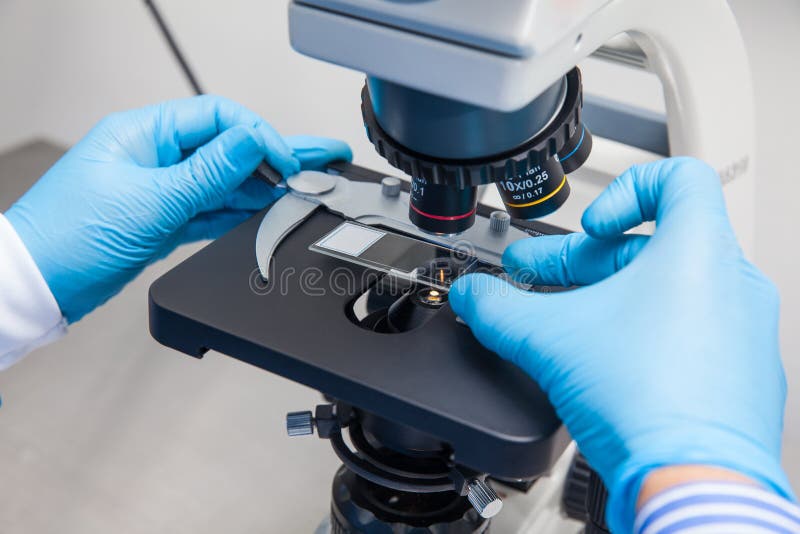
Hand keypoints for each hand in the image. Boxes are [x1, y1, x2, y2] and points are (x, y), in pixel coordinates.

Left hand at [5, 95, 350, 322]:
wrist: (40, 286)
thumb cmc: (69, 237)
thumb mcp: (151, 199)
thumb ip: (210, 172)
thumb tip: (254, 142)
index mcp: (145, 134)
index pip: (219, 119)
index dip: (260, 137)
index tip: (288, 161)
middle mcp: (156, 157)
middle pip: (230, 148)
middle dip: (278, 154)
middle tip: (324, 157)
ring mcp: (162, 189)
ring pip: (226, 181)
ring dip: (265, 186)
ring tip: (307, 185)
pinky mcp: (164, 220)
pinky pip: (213, 209)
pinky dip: (241, 212)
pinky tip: (270, 211)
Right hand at [449, 158, 792, 531]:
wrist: (692, 485)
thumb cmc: (648, 403)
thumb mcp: (547, 338)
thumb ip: (498, 307)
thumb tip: (473, 296)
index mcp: (699, 254)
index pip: (679, 178)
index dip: (623, 191)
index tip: (590, 228)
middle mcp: (732, 286)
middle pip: (651, 246)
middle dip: (583, 262)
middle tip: (537, 280)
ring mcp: (741, 334)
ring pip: (669, 293)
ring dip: (609, 299)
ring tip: (561, 324)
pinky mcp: (737, 376)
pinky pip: (689, 335)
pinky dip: (643, 335)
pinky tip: (601, 363)